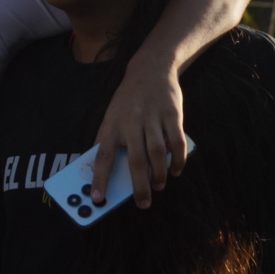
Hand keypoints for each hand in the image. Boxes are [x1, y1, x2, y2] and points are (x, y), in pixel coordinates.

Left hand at [91, 54, 185, 208]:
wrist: (150, 69)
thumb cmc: (128, 100)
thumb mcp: (111, 115)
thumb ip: (107, 140)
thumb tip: (100, 170)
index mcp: (112, 124)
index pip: (102, 156)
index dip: (99, 179)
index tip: (96, 199)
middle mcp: (131, 121)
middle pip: (135, 160)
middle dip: (139, 186)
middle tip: (143, 203)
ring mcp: (153, 117)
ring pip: (157, 152)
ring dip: (159, 174)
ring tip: (159, 186)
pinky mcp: (172, 114)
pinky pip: (177, 142)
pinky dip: (178, 159)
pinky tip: (176, 170)